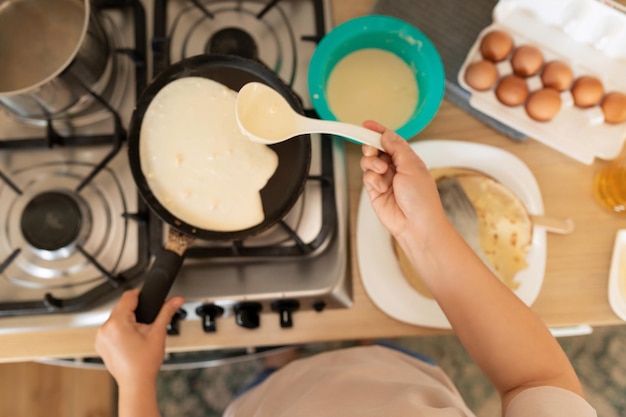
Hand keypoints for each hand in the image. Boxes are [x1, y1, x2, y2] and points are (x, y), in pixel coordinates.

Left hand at [95, 289, 183, 387]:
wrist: (136, 384)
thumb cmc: (144, 364)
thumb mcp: (158, 333)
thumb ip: (166, 312)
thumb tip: (176, 300)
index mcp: (117, 323)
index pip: (128, 297)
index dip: (140, 295)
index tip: (148, 299)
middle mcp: (104, 329)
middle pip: (121, 308)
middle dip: (135, 312)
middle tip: (146, 325)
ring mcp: (100, 338)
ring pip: (116, 319)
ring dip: (127, 321)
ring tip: (139, 335)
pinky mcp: (100, 345)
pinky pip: (110, 330)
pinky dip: (120, 331)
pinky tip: (131, 342)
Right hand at [360, 120, 445, 241]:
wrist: (416, 225)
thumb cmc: (422, 199)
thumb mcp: (412, 166)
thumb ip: (397, 148)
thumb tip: (386, 135)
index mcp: (407, 159)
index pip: (390, 140)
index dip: (378, 131)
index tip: (367, 125)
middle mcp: (395, 167)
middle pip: (376, 149)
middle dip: (372, 147)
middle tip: (373, 149)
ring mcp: (384, 179)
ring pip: (368, 162)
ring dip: (372, 164)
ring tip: (382, 172)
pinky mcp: (375, 191)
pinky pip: (367, 177)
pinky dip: (372, 179)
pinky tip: (382, 187)